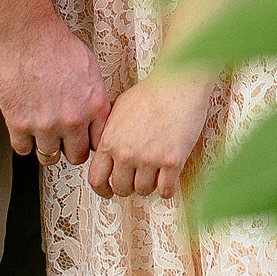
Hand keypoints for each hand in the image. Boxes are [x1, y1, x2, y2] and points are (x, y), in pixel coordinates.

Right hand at [0, 17, 109, 165]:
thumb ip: (95, 98)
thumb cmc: (57, 44)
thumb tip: (97, 115)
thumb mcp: (90, 69)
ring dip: (46, 146)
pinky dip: (23, 141)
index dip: (90, 140)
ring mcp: (45, 125)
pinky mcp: (18, 124)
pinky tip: (25, 127)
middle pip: (76, 156)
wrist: (25, 34)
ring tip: (43, 132)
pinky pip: (23, 149)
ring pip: (49, 157)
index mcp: (95, 106)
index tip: (83, 137)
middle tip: (63, 137)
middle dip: (70, 148)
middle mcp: (73, 120)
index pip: (99, 143)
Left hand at [87, 69, 219, 201]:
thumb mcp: (118, 107)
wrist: (179, 84)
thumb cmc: (151, 92)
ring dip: (149, 186)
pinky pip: (165, 190)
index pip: (96, 179)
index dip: (102, 189)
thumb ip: (107, 130)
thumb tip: (101, 146)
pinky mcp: (172, 161)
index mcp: (109, 141)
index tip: (109, 191)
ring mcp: (149, 159)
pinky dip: (167, 188)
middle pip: (121, 188)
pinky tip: (169, 178)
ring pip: (143, 190)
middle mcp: (125, 153)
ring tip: (156, 174)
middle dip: (129, 186)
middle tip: (137, 179)